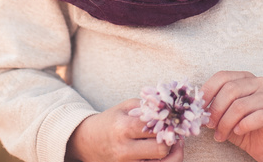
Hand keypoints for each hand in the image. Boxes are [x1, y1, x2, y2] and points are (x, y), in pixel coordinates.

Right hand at [66, 99, 182, 161]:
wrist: (87, 142)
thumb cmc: (110, 122)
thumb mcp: (125, 108)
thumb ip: (147, 106)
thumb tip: (170, 109)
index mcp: (122, 128)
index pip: (155, 127)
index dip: (169, 122)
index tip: (173, 118)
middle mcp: (124, 150)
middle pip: (161, 149)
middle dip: (171, 139)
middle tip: (174, 132)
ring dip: (172, 153)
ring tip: (174, 143)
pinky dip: (163, 161)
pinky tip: (164, 152)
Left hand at [202, 71, 262, 161]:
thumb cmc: (242, 126)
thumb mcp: (224, 114)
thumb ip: (214, 106)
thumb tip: (196, 106)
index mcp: (245, 78)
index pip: (222, 76)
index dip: (208, 91)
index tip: (199, 108)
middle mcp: (259, 82)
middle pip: (230, 90)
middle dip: (216, 110)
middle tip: (209, 125)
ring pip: (240, 106)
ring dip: (226, 123)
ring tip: (220, 135)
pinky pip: (256, 117)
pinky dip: (243, 126)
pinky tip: (238, 132)